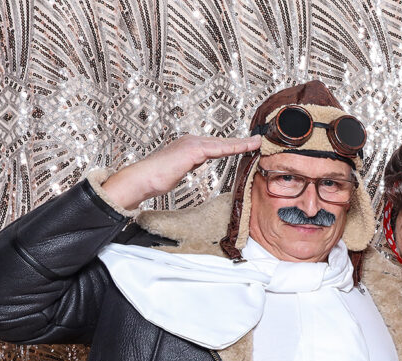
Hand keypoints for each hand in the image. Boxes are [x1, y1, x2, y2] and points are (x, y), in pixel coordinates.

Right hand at [101, 135, 260, 209]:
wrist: (143, 178)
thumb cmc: (157, 178)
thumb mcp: (179, 170)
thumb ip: (189, 164)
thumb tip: (196, 164)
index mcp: (189, 146)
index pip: (216, 146)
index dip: (232, 146)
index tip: (246, 146)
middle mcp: (192, 141)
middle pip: (222, 142)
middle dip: (241, 142)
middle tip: (258, 141)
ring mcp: (192, 143)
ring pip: (223, 143)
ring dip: (241, 143)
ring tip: (257, 142)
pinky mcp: (193, 150)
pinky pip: (219, 148)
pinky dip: (234, 147)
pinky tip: (246, 146)